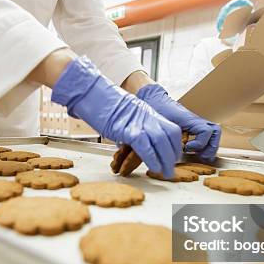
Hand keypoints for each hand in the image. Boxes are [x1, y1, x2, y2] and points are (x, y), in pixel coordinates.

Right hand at [51, 57, 181, 176]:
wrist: (90, 91)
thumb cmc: (101, 102)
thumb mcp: (124, 113)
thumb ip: (132, 125)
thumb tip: (132, 140)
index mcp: (147, 112)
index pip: (170, 128)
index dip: (174, 144)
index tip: (172, 157)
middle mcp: (147, 116)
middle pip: (170, 135)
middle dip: (173, 155)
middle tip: (170, 169)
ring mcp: (138, 121)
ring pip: (162, 141)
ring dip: (166, 160)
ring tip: (165, 172)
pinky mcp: (127, 129)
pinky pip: (145, 146)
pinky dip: (152, 159)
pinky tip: (154, 167)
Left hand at [137, 84, 220, 161]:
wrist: (154, 99)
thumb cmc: (156, 109)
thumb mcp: (160, 123)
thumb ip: (167, 137)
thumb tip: (167, 152)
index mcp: (189, 119)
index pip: (206, 131)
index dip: (200, 143)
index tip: (186, 148)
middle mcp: (195, 121)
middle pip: (215, 132)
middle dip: (211, 147)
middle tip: (201, 157)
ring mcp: (195, 123)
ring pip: (213, 133)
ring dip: (209, 146)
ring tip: (200, 155)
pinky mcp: (191, 126)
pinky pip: (204, 134)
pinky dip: (203, 144)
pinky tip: (191, 150)